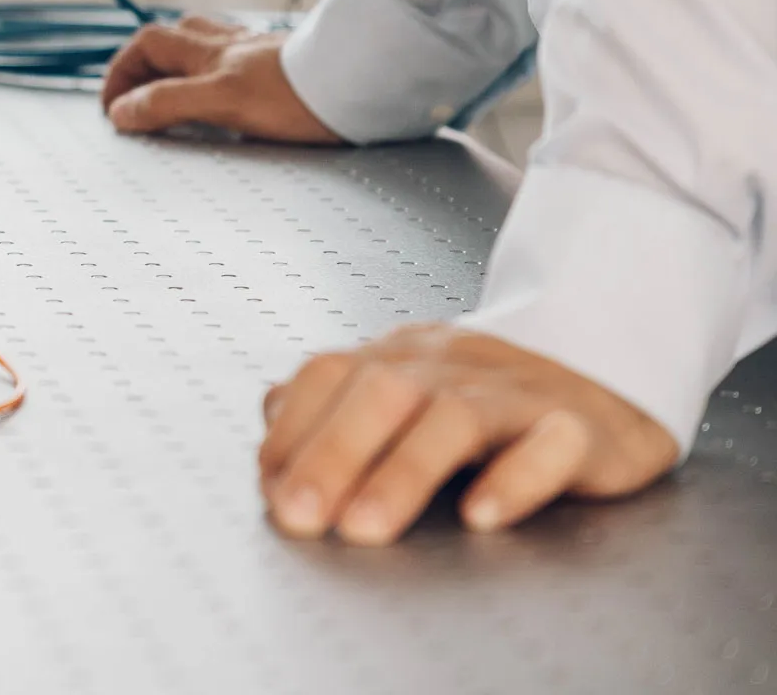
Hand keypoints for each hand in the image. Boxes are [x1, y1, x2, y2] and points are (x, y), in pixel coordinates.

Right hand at [100, 16, 342, 142]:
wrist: (360, 85)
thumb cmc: (299, 94)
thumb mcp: (220, 102)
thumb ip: (167, 104)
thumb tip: (122, 112)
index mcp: (207, 52)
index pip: (145, 47)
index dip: (121, 74)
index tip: (113, 107)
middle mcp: (228, 46)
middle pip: (170, 39)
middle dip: (143, 64)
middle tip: (133, 97)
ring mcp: (256, 54)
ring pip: (204, 45)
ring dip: (180, 62)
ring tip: (171, 90)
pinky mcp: (283, 68)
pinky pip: (237, 61)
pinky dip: (218, 72)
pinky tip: (228, 91)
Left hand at [259, 325, 678, 544]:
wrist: (613, 375)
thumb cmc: (493, 398)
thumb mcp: (409, 393)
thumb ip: (338, 413)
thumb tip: (270, 448)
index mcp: (403, 355)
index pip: (329, 375)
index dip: (292, 432)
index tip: (269, 493)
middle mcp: (454, 364)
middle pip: (383, 392)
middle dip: (332, 455)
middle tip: (301, 518)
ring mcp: (520, 391)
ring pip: (455, 417)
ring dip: (402, 473)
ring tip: (366, 527)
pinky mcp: (584, 428)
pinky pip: (552, 445)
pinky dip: (516, 478)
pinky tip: (483, 514)